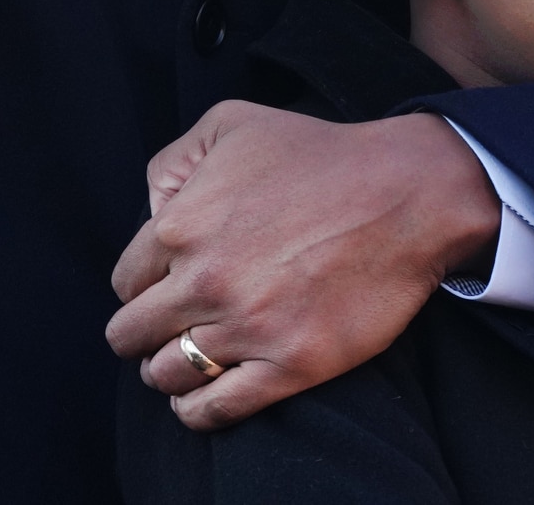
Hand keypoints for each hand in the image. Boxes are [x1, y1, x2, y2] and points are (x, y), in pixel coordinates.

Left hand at [105, 102, 500, 430]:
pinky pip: (214, 410)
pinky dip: (196, 410)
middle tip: (169, 328)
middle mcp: (203, 281)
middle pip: (132, 335)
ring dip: (170, 370)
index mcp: (181, 225)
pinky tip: (200, 398)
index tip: (163, 289)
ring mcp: (246, 328)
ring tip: (187, 361)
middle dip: (143, 333)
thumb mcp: (231, 123)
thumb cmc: (320, 154)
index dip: (141, 288)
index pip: (126, 282)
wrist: (407, 194)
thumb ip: (173, 162)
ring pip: (168, 374)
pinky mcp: (289, 366)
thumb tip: (152, 209)